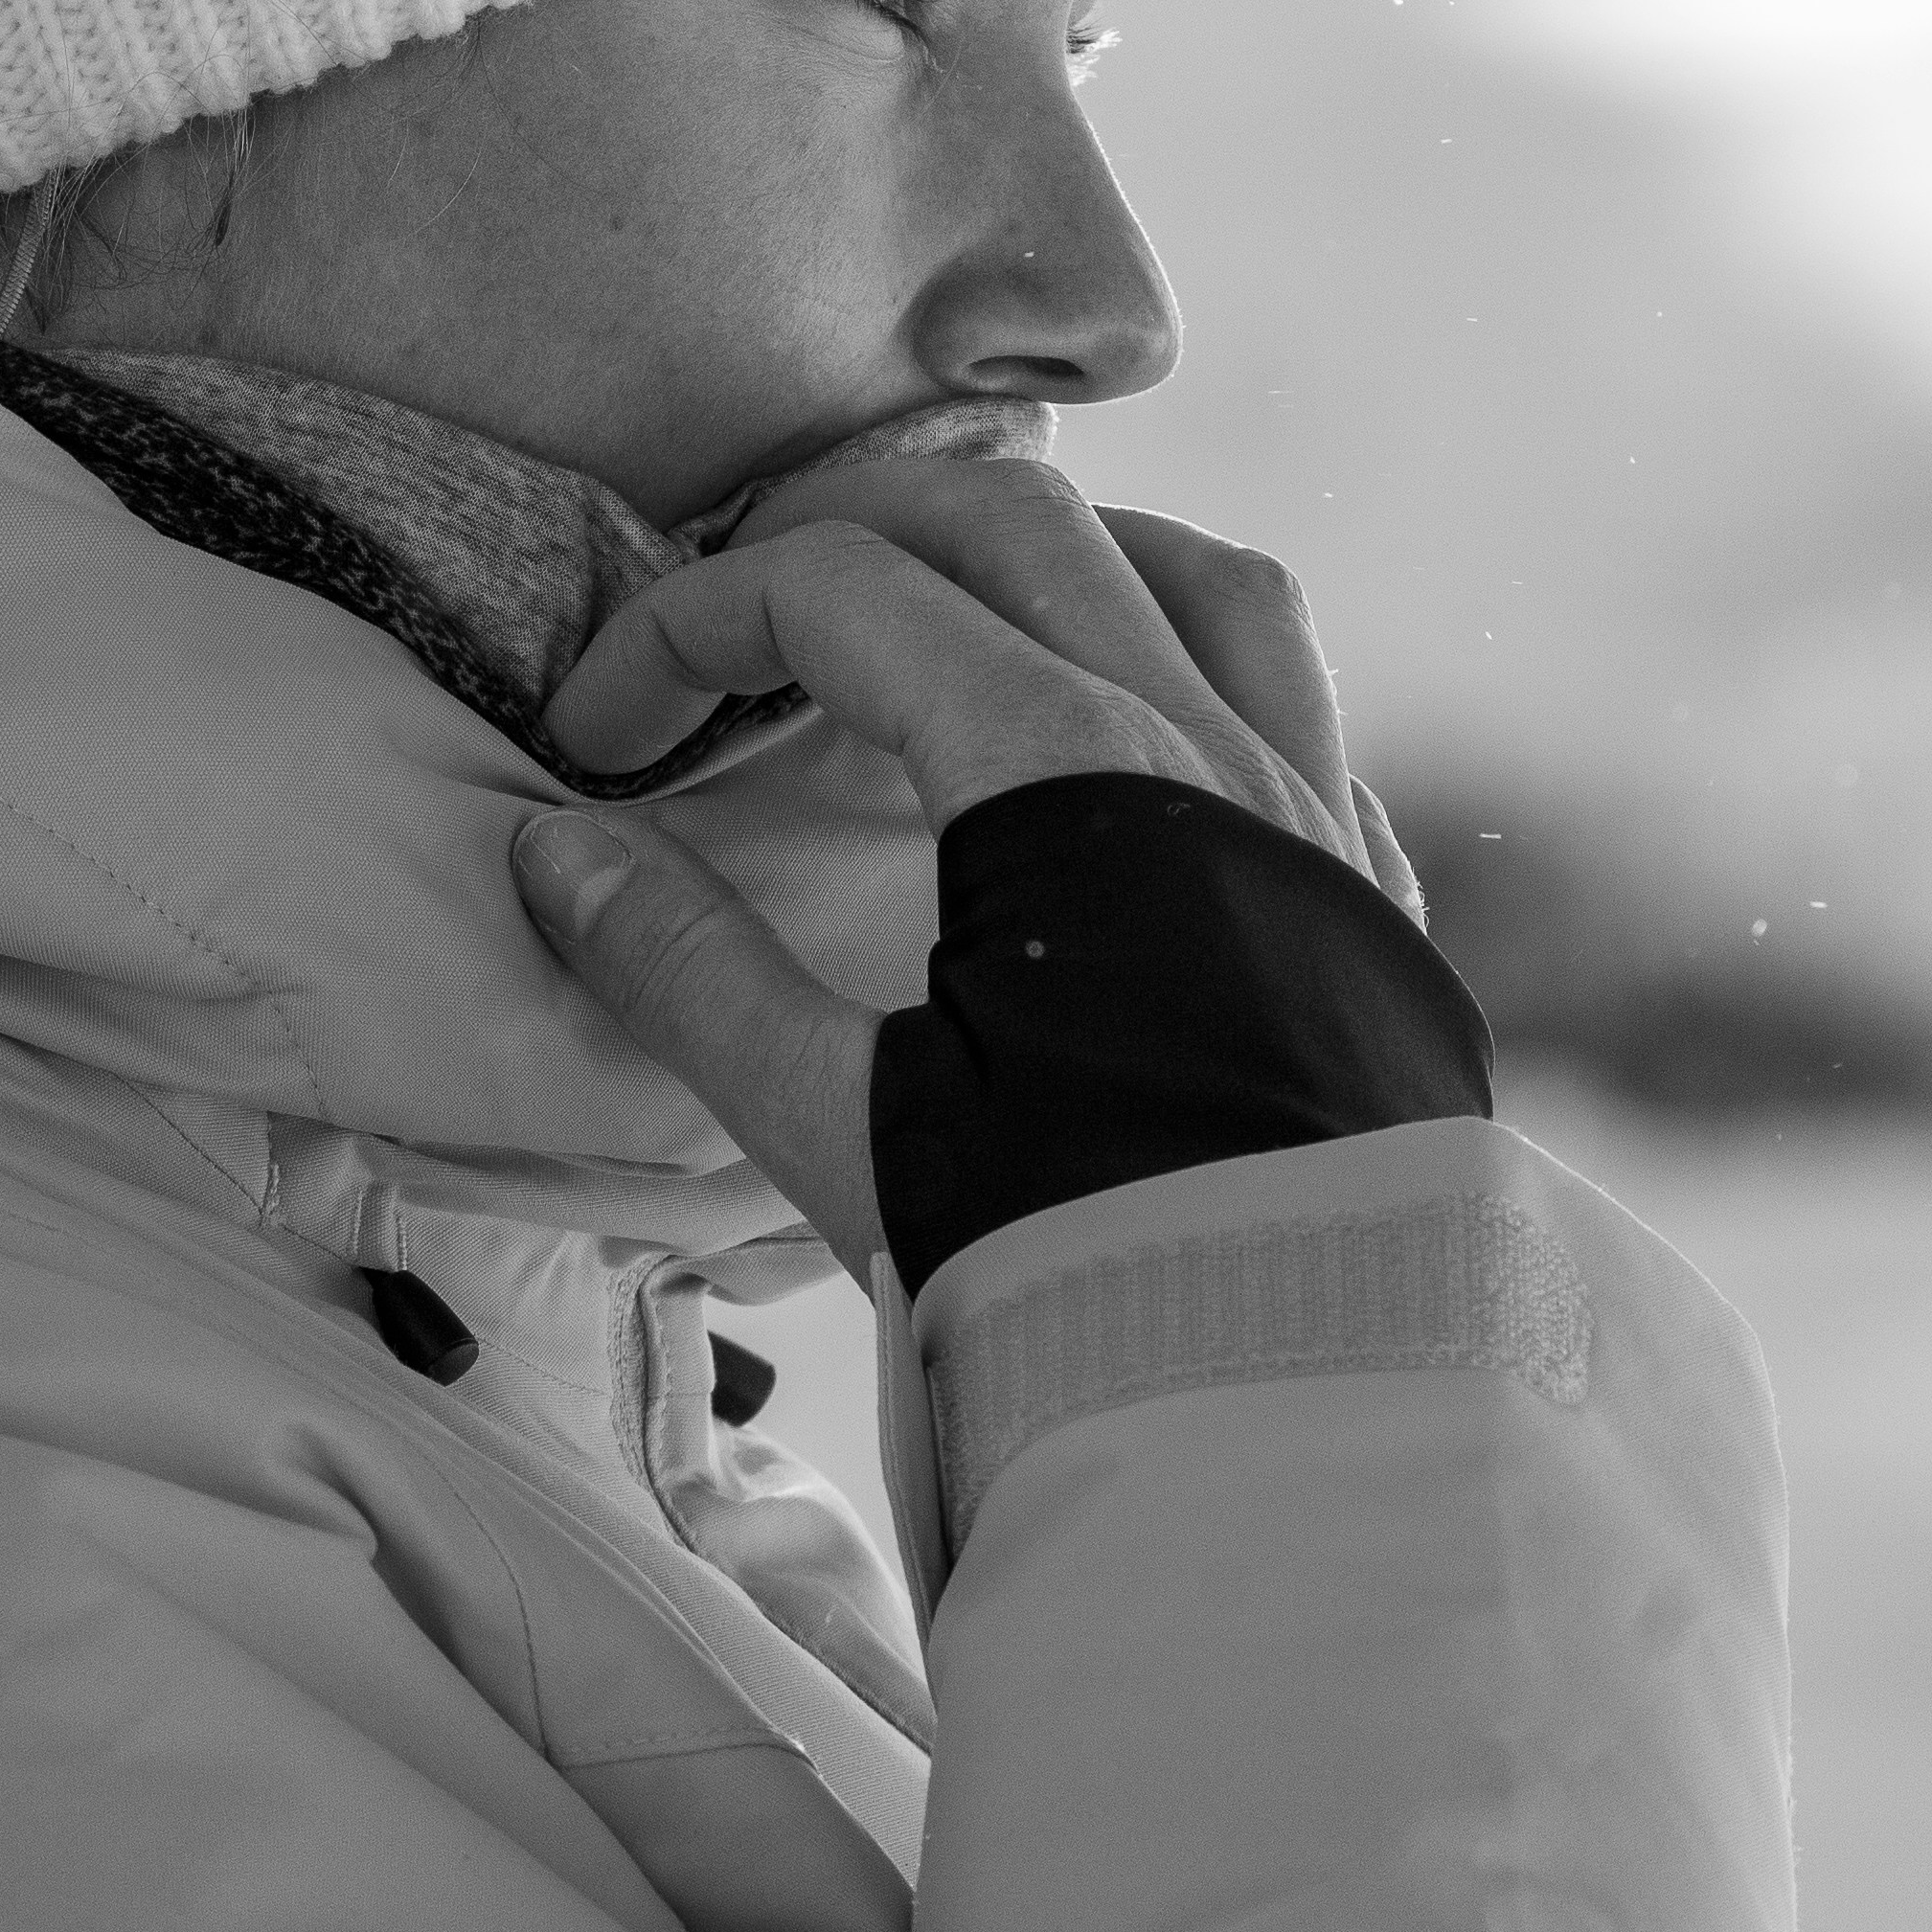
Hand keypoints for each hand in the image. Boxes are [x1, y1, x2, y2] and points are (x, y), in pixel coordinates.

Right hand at [510, 455, 1414, 1280]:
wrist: (1323, 1409)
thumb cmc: (1078, 1274)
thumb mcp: (844, 1135)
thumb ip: (692, 974)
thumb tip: (557, 851)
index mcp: (1066, 774)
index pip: (843, 596)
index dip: (691, 629)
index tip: (604, 737)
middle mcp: (1210, 750)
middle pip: (1014, 522)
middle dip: (853, 528)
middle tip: (745, 615)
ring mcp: (1314, 812)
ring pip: (1194, 574)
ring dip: (1052, 558)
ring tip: (948, 620)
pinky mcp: (1374, 897)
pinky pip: (1298, 696)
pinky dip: (1195, 658)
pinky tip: (1138, 737)